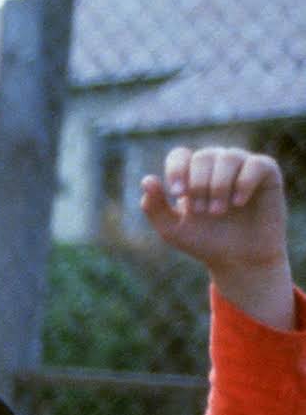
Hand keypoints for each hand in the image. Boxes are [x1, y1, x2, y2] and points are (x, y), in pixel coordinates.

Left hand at [141, 147, 287, 279]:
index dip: (177, 169)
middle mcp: (217, 165)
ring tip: (218, 211)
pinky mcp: (267, 172)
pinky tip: (238, 203)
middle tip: (201, 211)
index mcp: (192, 174)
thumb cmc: (204, 242)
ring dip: (219, 185)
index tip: (177, 193)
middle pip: (203, 156)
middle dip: (199, 185)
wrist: (238, 259)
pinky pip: (256, 164)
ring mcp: (242, 166)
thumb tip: (147, 179)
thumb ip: (154, 207)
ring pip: (228, 157)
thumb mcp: (172, 229)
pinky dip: (244, 183)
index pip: (180, 155)